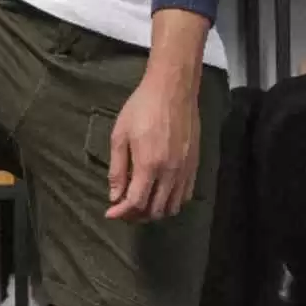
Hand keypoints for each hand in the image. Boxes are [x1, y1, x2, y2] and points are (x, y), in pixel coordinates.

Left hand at [105, 74, 199, 221]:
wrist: (172, 90)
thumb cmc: (141, 108)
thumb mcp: (120, 135)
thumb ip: (117, 169)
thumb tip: (114, 196)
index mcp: (149, 165)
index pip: (136, 203)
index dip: (122, 213)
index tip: (111, 213)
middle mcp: (170, 172)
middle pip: (155, 210)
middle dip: (136, 215)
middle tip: (123, 209)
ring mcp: (185, 170)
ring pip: (172, 207)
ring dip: (155, 211)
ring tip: (141, 204)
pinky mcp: (194, 165)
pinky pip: (185, 196)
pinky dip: (171, 202)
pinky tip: (160, 194)